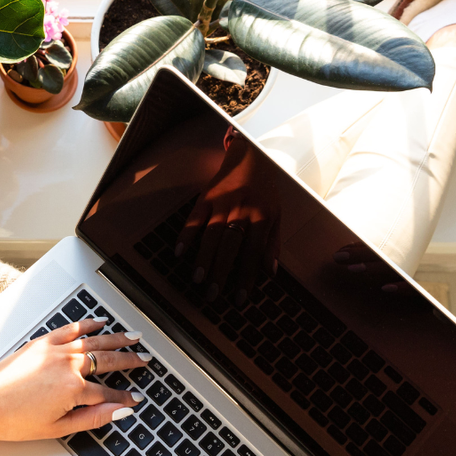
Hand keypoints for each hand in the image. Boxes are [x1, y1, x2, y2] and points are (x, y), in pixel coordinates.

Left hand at [0, 320, 146, 445]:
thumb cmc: (13, 421)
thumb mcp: (58, 428)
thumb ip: (93, 418)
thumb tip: (119, 412)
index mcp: (73, 389)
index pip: (108, 393)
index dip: (124, 397)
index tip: (135, 398)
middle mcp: (67, 365)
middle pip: (107, 361)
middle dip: (130, 361)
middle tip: (145, 360)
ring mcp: (54, 351)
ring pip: (93, 341)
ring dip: (116, 339)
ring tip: (132, 337)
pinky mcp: (40, 343)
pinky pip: (70, 329)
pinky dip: (86, 324)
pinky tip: (98, 322)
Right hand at [173, 130, 281, 304]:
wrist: (250, 157)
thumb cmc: (265, 190)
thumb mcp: (277, 215)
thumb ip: (273, 243)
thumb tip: (270, 273)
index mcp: (261, 217)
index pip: (253, 253)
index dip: (247, 277)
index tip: (241, 298)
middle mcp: (241, 210)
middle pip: (230, 246)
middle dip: (221, 272)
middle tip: (214, 295)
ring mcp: (221, 203)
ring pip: (211, 234)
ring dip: (203, 258)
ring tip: (197, 280)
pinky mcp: (205, 197)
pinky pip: (193, 218)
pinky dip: (185, 235)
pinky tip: (178, 253)